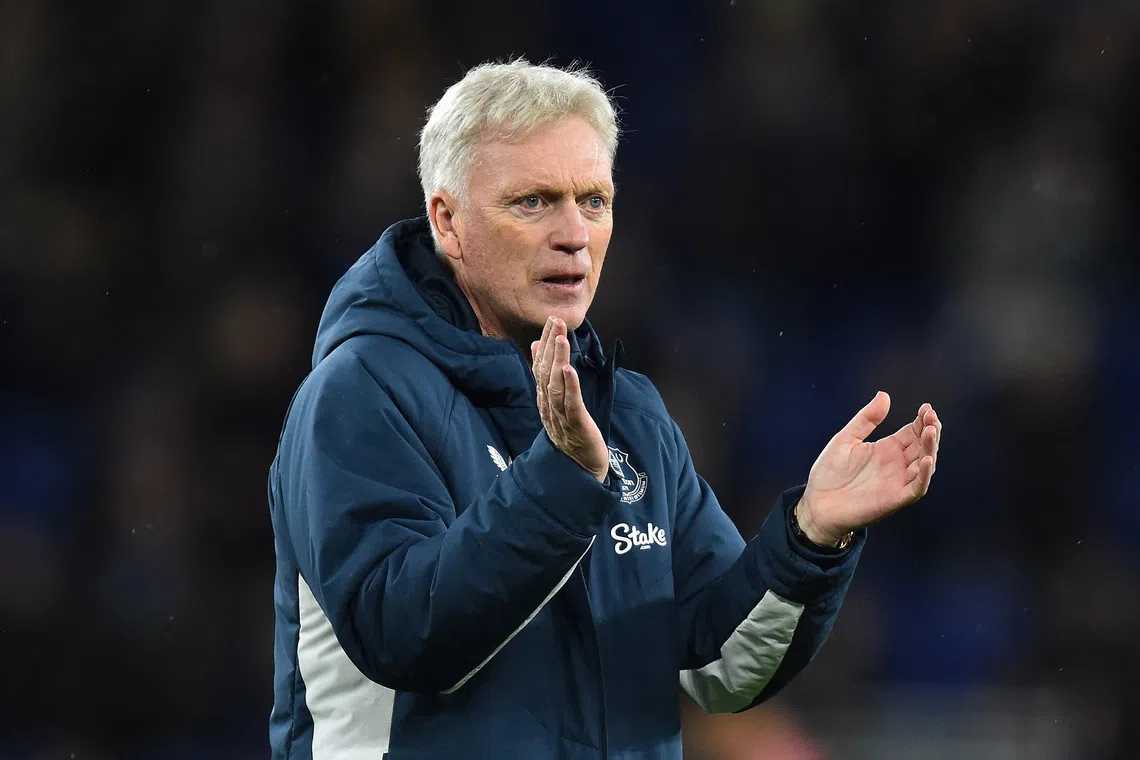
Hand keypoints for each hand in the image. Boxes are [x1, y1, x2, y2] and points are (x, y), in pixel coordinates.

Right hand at [531, 316, 608, 481]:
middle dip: (551, 346)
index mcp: (544, 401)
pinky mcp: (576, 427)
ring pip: (556, 386)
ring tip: (562, 339)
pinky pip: (571, 405)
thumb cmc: (571, 435)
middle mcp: (548, 408)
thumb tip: (539, 346)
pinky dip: (570, 387)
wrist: (581, 471)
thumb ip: (547, 376)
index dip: (545, 344)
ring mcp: (561, 418)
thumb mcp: (558, 402)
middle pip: (546, 373)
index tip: (550, 322)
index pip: (540, 367)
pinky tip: (570, 370)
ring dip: (558, 360)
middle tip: (556, 322)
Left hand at [797, 391, 941, 545]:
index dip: (921, 420)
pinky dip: (925, 475)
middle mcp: (897, 465)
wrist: (816, 504)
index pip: (913, 432)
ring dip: (930, 448)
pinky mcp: (895, 499)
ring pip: (925, 464)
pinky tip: (927, 460)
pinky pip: (917, 488)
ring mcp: (898, 482)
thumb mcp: (846, 439)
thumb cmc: (829, 473)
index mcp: (888, 449)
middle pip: (923, 445)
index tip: (926, 407)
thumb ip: (866, 419)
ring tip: (930, 430)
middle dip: (930, 430)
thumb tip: (884, 395)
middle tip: (930, 415)